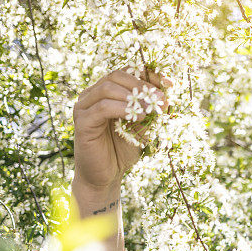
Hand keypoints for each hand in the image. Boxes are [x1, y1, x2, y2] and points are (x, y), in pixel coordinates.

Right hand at [72, 68, 171, 191]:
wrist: (105, 176)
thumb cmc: (121, 151)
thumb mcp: (141, 128)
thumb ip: (148, 111)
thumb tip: (164, 96)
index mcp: (105, 94)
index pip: (125, 74)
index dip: (147, 75)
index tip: (169, 83)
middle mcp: (92, 96)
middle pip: (115, 76)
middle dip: (141, 84)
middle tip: (159, 97)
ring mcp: (84, 108)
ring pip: (107, 88)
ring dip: (132, 96)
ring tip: (150, 108)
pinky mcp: (82, 122)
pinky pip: (102, 107)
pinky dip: (122, 109)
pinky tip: (139, 117)